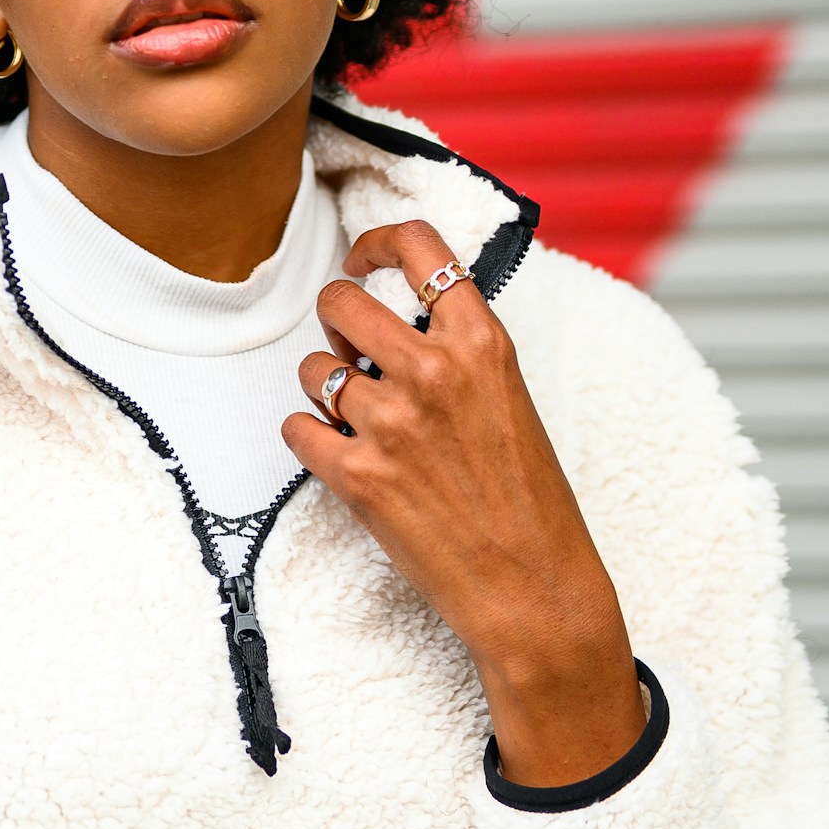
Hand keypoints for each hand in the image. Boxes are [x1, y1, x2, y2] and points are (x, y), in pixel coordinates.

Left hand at [284, 219, 644, 787]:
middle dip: (336, 320)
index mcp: (482, 344)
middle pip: (341, 301)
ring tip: (353, 415)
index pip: (419, 247)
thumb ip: (460, 349)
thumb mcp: (510, 398)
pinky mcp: (358, 475)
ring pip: (312, 367)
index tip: (363, 259)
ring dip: (322, 387)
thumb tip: (401, 315)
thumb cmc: (529, 500)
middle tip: (350, 347)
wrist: (533, 587)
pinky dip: (309, 439)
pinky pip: (296, 428)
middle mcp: (434, 371)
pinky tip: (340, 456)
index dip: (376, 242)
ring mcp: (392, 422)